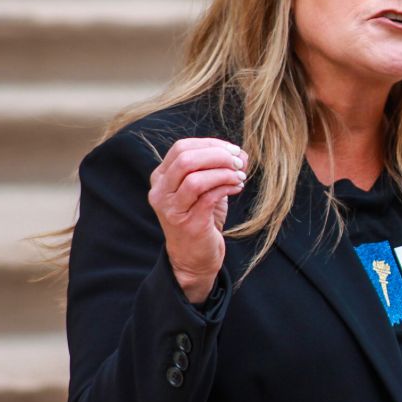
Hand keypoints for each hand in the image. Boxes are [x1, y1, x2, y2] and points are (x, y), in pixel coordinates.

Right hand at [148, 138, 247, 303]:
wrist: (193, 258)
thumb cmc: (201, 217)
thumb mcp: (206, 188)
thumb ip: (218, 167)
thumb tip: (240, 153)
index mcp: (161, 177)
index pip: (182, 147)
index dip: (211, 144)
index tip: (233, 150)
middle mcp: (160, 191)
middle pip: (186, 159)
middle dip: (218, 156)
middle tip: (239, 163)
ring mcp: (171, 209)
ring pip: (196, 178)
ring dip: (224, 173)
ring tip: (240, 176)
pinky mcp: (187, 223)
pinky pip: (208, 197)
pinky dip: (227, 187)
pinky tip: (237, 188)